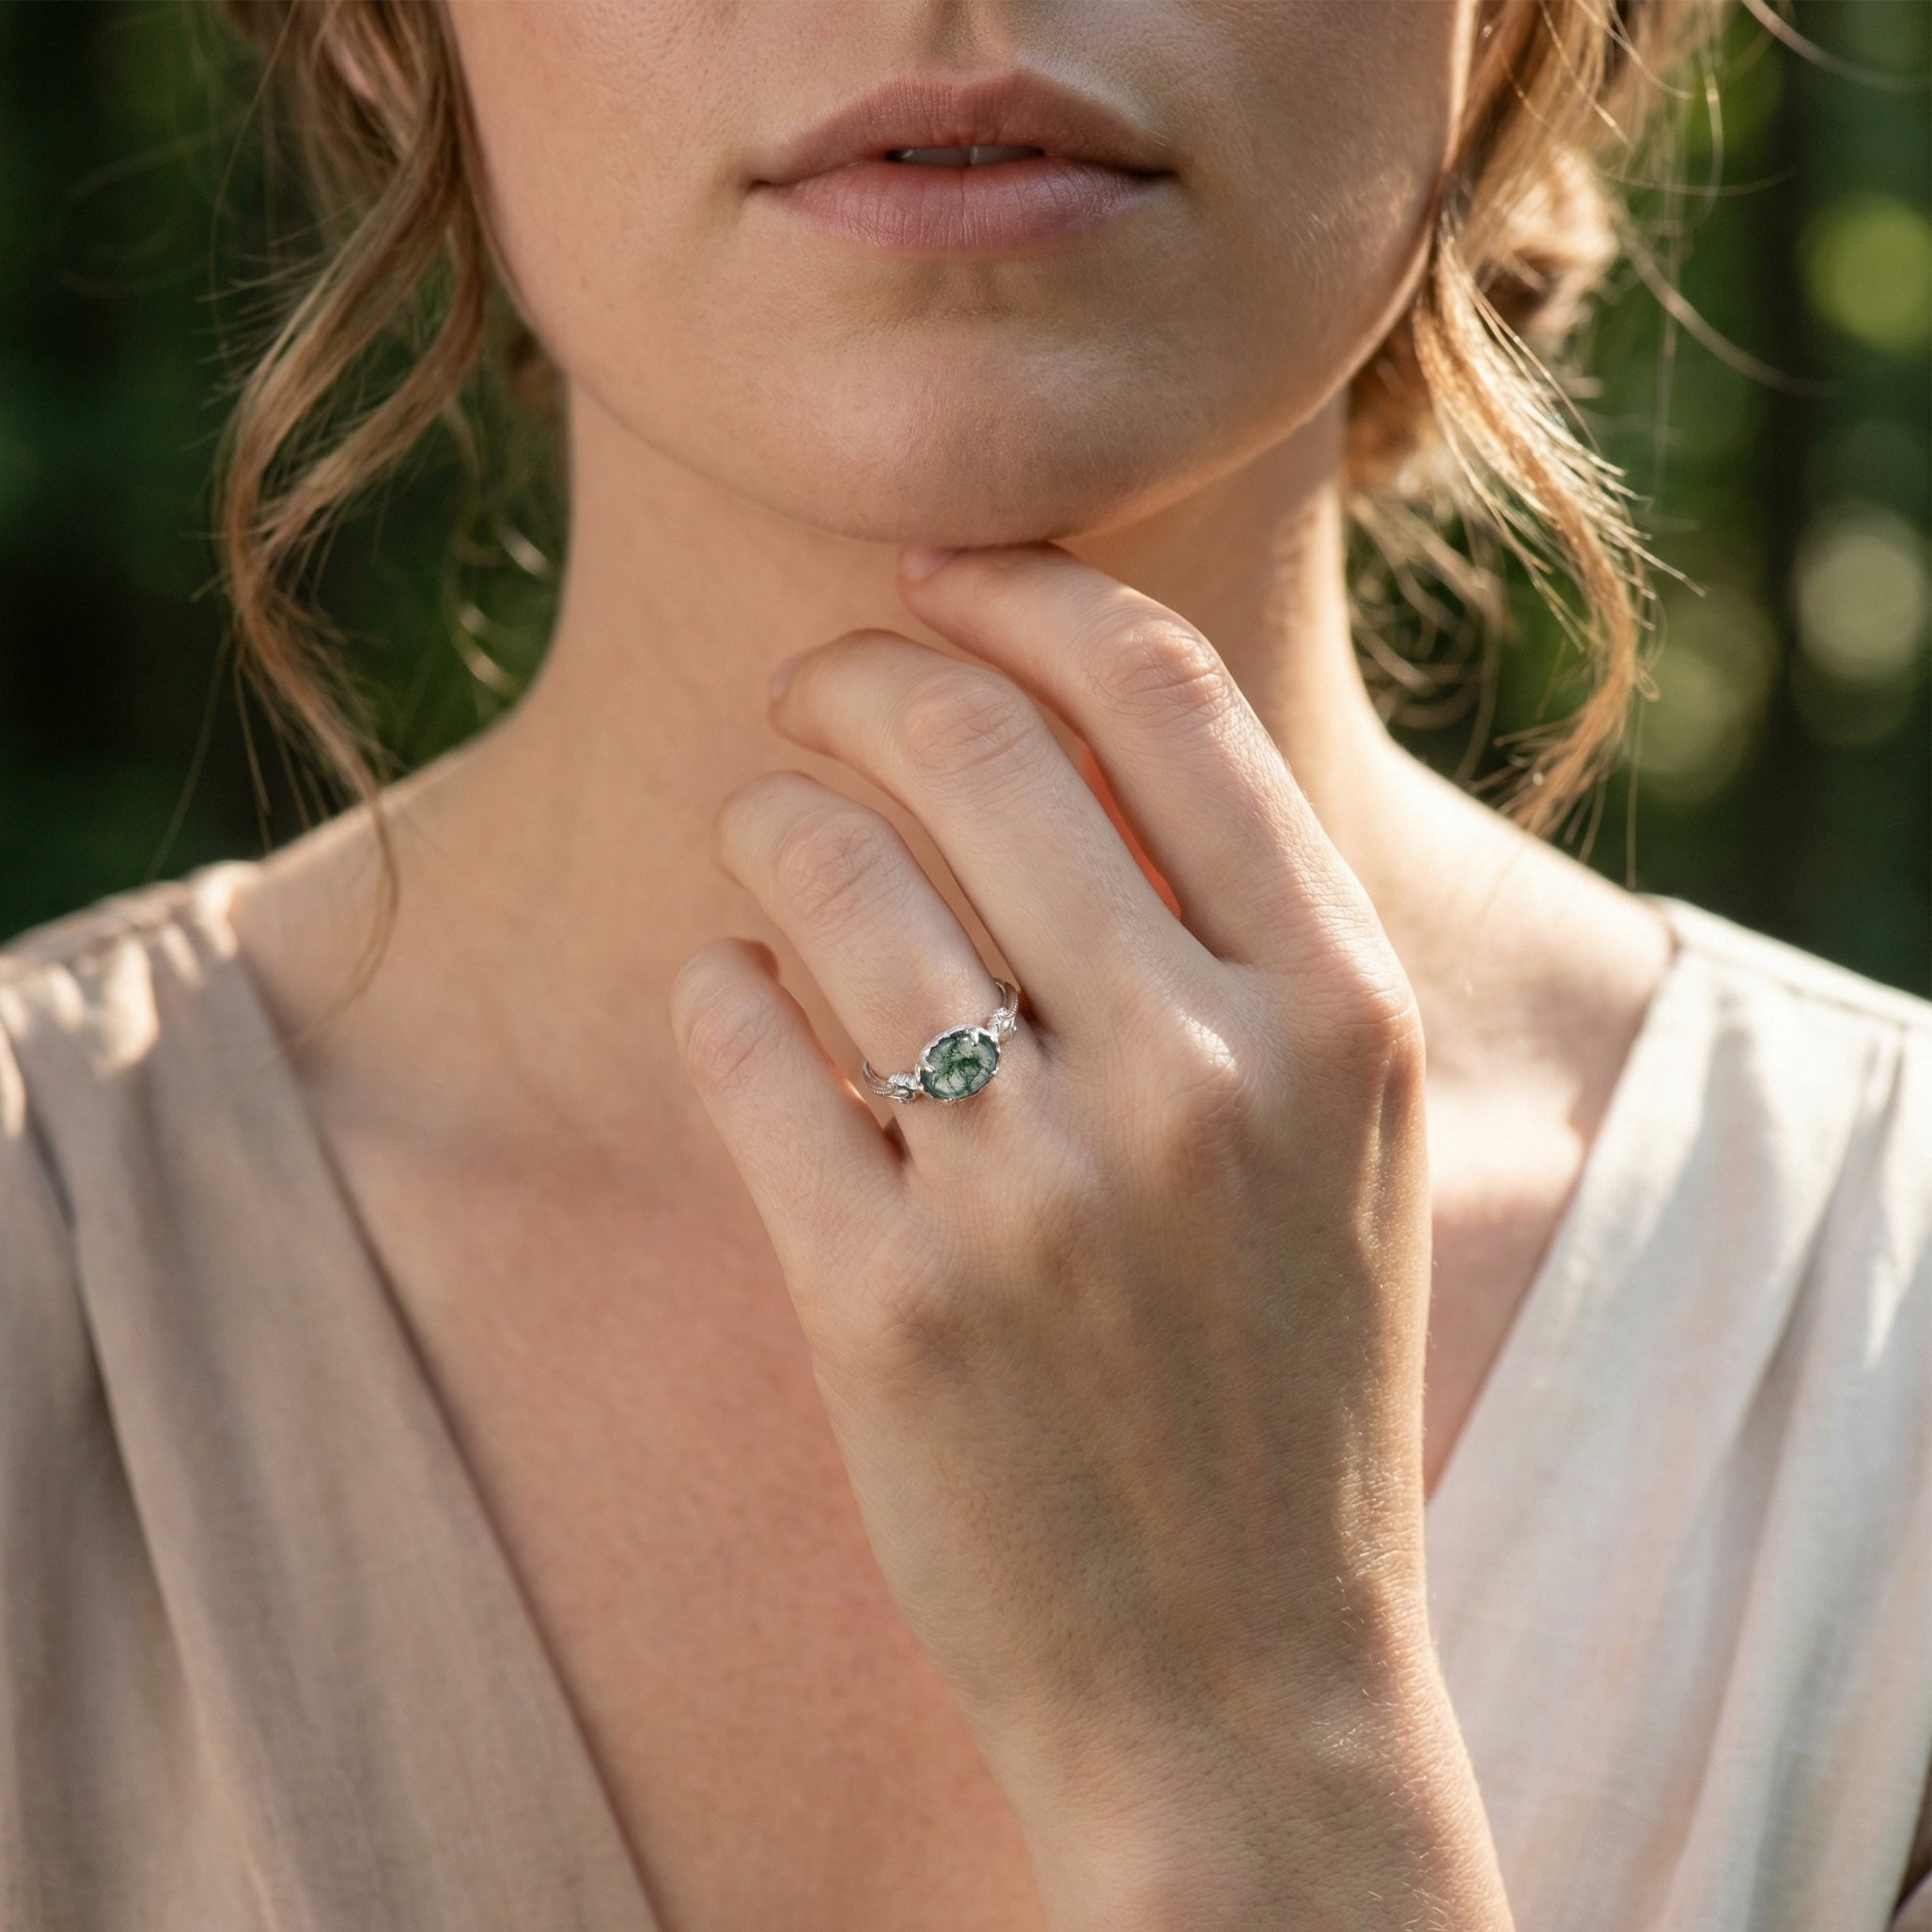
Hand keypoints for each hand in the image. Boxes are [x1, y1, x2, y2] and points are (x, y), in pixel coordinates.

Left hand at [667, 543, 1508, 1927]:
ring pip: (823, 871)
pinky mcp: (889, 1302)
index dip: (1023, 594)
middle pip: (968, 746)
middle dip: (852, 675)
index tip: (936, 575)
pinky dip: (718, 987)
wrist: (1242, 1684)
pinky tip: (747, 1010)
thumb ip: (1233, 927)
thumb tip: (1044, 709)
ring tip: (769, 847)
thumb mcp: (1336, 1135)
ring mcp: (1041, 1191)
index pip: (1160, 693)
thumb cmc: (1282, 1380)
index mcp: (1343, 1010)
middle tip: (810, 691)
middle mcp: (1205, 1074)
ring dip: (766, 822)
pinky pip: (738, 1034)